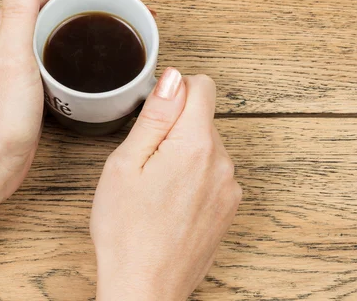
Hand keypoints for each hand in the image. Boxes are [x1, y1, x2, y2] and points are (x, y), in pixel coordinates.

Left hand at [0, 0, 138, 198]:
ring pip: (64, 27)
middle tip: (132, 6)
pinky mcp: (33, 81)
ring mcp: (23, 59)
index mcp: (5, 24)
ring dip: (94, 21)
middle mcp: (12, 37)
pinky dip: (85, 47)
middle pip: (61, 3)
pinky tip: (100, 59)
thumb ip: (18, 9)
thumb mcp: (12, 57)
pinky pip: (63, 52)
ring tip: (124, 26)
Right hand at [91, 69, 241, 300]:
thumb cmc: (126, 230)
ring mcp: (230, 188)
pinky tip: (170, 203)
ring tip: (155, 187)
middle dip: (175, 128)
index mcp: (196, 145)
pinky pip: (213, 173)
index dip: (174, 92)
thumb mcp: (126, 163)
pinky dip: (194, 177)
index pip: (202, 86)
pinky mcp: (229, 208)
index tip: (154, 115)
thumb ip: (156, 116)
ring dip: (184, 153)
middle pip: (203, 118)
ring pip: (207, 146)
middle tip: (144, 162)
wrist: (144, 287)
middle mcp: (223, 163)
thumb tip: (174, 77)